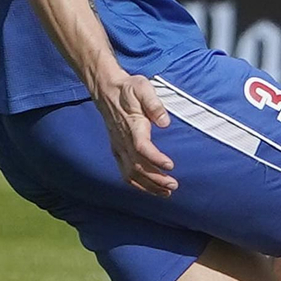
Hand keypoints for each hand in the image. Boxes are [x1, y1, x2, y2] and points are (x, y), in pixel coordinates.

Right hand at [93, 71, 176, 195]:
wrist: (106, 89)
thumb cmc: (128, 88)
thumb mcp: (143, 88)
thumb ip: (154, 104)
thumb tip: (165, 121)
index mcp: (132, 126)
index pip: (142, 147)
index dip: (155, 159)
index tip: (170, 166)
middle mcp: (123, 140)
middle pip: (137, 166)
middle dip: (155, 179)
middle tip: (174, 185)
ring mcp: (118, 147)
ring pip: (130, 173)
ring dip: (148, 185)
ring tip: (165, 192)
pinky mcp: (116, 150)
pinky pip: (124, 171)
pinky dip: (136, 183)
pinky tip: (148, 188)